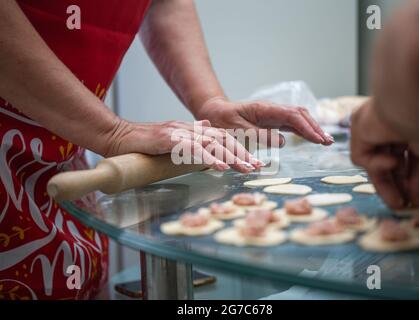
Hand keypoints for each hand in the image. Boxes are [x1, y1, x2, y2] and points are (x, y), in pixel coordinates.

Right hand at [104, 118, 263, 172]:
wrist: (116, 136)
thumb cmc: (141, 145)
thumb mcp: (170, 142)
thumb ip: (188, 141)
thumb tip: (208, 137)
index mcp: (190, 130)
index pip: (220, 138)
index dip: (239, 149)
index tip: (253, 162)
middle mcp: (188, 129)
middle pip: (221, 139)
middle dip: (242, 153)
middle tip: (257, 167)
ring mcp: (178, 132)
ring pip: (211, 143)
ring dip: (231, 156)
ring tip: (246, 168)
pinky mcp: (167, 139)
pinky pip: (192, 149)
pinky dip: (208, 158)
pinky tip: (220, 167)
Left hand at [195, 97, 333, 146]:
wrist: (214, 113)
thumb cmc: (223, 121)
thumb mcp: (237, 129)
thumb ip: (259, 135)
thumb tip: (283, 141)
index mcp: (265, 109)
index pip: (292, 116)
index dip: (307, 128)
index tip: (318, 139)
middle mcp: (272, 109)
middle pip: (300, 115)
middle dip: (315, 127)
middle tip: (328, 142)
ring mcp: (273, 114)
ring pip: (298, 118)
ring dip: (312, 129)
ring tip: (325, 141)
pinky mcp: (272, 120)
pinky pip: (291, 124)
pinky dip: (303, 130)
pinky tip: (312, 138)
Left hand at [350, 100, 418, 208]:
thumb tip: (416, 200)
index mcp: (415, 128)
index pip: (408, 159)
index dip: (409, 181)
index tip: (412, 202)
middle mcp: (394, 126)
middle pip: (390, 163)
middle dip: (395, 186)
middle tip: (400, 206)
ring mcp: (376, 126)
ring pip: (373, 162)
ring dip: (384, 183)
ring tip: (397, 202)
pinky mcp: (360, 127)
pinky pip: (362, 156)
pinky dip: (376, 164)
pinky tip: (393, 159)